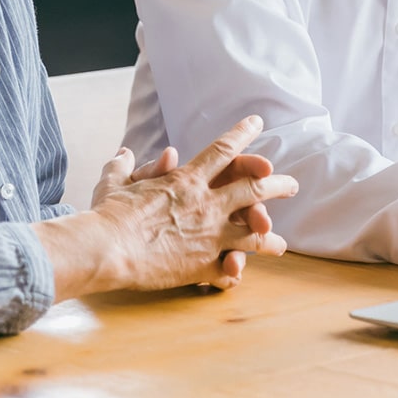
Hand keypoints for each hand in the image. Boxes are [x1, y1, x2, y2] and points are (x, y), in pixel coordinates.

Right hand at [114, 145, 276, 284]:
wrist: (107, 248)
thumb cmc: (108, 213)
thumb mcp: (114, 182)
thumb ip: (124, 166)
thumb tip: (125, 153)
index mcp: (186, 179)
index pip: (223, 150)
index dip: (243, 134)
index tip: (257, 122)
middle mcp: (206, 204)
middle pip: (254, 189)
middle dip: (277, 185)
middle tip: (291, 184)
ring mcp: (209, 235)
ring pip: (253, 232)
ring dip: (268, 234)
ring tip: (281, 243)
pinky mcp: (203, 264)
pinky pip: (230, 267)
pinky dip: (236, 271)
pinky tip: (243, 275)